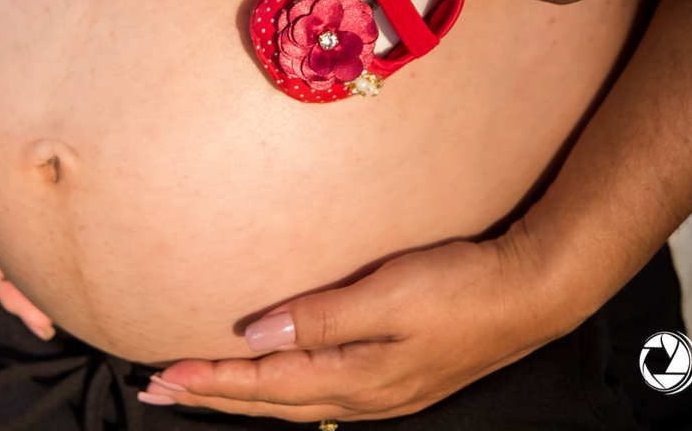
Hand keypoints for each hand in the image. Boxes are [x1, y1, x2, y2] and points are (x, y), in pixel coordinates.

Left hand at [142, 231, 577, 421]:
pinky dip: (279, 387)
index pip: (266, 383)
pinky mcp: (394, 375)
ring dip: (242, 393)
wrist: (531, 293)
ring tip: (202, 386)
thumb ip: (320, 318)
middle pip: (272, 401)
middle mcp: (363, 395)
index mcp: (356, 379)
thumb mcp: (388, 297)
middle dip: (214, 395)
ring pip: (292, 400)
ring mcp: (381, 391)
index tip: (164, 373)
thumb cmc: (463, 289)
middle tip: (160, 388)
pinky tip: (273, 378)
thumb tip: (256, 334)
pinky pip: (317, 390)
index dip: (213, 378)